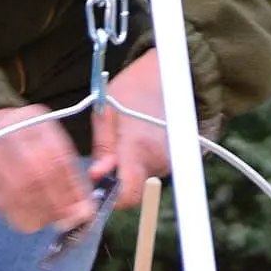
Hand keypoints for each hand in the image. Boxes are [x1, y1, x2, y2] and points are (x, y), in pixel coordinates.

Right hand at [0, 106, 93, 233]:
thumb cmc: (24, 141)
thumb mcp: (48, 140)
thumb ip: (68, 171)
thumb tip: (84, 210)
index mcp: (34, 120)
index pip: (59, 156)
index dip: (73, 189)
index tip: (85, 210)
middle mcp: (9, 132)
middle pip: (37, 174)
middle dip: (56, 204)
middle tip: (67, 221)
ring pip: (17, 190)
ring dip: (38, 213)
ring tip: (48, 222)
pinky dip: (18, 216)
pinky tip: (29, 221)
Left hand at [91, 50, 171, 207]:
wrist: (175, 72)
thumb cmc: (136, 87)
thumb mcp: (107, 109)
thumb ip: (102, 145)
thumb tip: (96, 176)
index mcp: (138, 148)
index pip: (127, 195)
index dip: (109, 198)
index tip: (97, 186)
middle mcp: (158, 160)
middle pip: (133, 190)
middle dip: (116, 181)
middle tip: (107, 157)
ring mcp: (170, 160)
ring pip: (142, 180)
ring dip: (129, 169)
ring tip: (125, 140)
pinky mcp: (175, 157)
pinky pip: (152, 169)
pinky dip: (141, 162)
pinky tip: (138, 140)